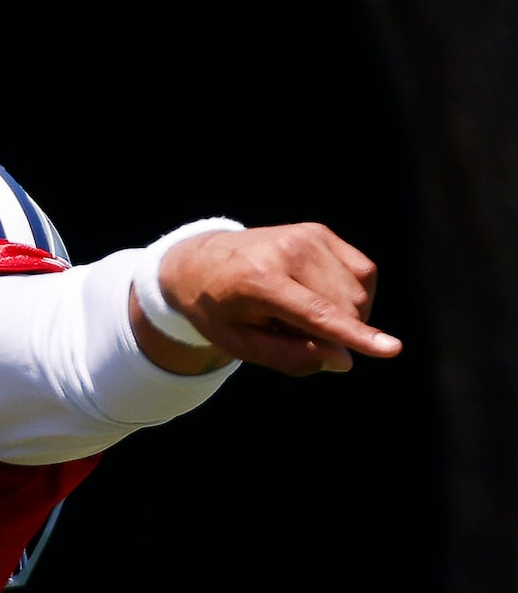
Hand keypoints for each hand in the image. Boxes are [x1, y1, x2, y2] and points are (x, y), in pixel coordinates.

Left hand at [145, 223, 396, 375]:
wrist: (200, 261)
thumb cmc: (219, 310)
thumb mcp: (238, 344)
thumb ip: (288, 357)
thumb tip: (344, 360)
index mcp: (259, 281)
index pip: (316, 314)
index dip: (355, 335)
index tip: (393, 349)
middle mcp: (287, 252)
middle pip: (345, 307)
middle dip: (336, 332)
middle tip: (290, 332)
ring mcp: (307, 237)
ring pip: (360, 291)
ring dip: (344, 315)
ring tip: (297, 314)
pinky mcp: (320, 232)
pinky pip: (363, 272)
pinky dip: (352, 295)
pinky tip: (321, 297)